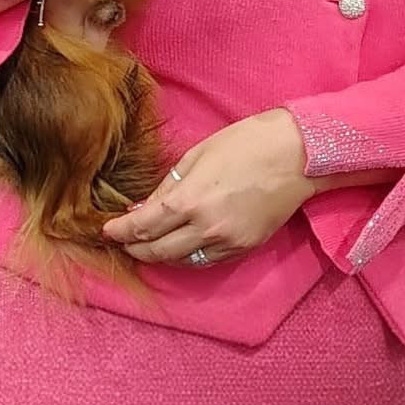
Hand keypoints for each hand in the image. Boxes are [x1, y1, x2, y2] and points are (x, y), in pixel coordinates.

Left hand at [102, 110, 313, 266]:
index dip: (120, 231)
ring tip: (148, 245)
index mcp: (190, 199)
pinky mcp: (243, 247)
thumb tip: (144, 208)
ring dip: (159, 255)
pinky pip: (205, 261)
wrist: (298, 155)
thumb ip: (168, 185)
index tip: (107, 230)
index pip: (142, 226)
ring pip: (180, 261)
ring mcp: (226, 241)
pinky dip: (187, 256)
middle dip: (135, 248)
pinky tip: (180, 246)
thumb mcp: (199, 154)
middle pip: (156, 251)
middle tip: (123, 241)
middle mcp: (205, 227)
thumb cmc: (248, 142)